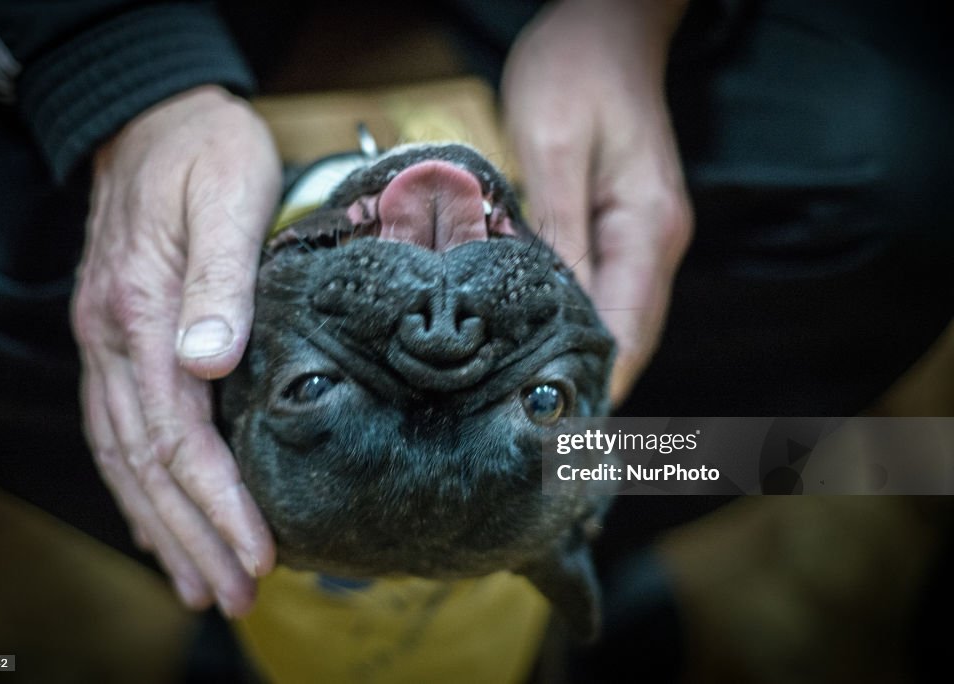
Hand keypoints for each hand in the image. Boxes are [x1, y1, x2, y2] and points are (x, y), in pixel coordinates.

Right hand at [72, 85, 280, 614]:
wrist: (152, 117)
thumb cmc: (205, 152)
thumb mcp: (227, 195)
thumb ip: (220, 280)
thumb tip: (209, 362)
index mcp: (142, 311)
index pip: (179, 434)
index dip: (218, 501)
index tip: (258, 552)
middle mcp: (111, 340)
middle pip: (147, 464)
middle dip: (194, 536)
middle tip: (238, 595)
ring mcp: (105, 344)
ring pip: (125, 459)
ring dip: (163, 528)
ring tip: (202, 585)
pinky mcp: (114, 341)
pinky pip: (116, 431)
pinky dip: (138, 488)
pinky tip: (161, 522)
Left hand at [503, 0, 692, 405]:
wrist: (607, 24)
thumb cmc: (575, 71)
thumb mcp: (551, 144)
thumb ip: (557, 227)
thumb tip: (556, 307)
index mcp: (647, 227)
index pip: (628, 327)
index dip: (597, 381)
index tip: (560, 430)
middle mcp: (656, 241)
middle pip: (632, 333)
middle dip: (593, 382)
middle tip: (541, 433)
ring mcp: (644, 235)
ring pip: (621, 316)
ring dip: (587, 358)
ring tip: (540, 402)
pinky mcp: (624, 225)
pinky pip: (609, 290)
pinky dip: (585, 323)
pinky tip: (549, 343)